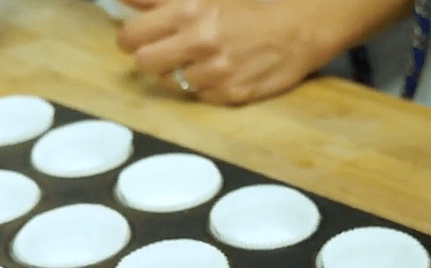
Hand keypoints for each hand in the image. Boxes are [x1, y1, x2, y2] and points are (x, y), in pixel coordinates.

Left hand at [116, 0, 322, 104]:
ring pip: (172, 83)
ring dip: (180, 72)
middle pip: (144, 64)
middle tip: (161, 53)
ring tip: (201, 59)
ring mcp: (215, 73)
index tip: (135, 39)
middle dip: (148, 58)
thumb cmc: (254, 4)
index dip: (129, 38)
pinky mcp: (231, 95)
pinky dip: (206, 85)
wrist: (301, 27)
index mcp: (188, 10)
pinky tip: (222, 70)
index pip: (132, 36)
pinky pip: (201, 96)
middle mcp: (199, 43)